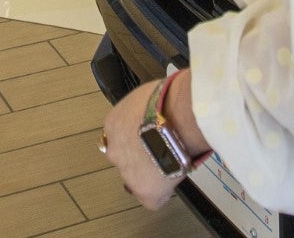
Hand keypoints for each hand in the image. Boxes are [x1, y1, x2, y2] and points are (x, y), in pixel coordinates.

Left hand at [102, 83, 182, 210]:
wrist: (180, 117)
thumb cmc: (169, 98)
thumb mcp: (147, 95)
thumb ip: (142, 110)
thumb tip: (153, 109)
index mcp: (113, 124)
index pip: (120, 138)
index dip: (138, 139)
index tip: (149, 138)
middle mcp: (115, 149)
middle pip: (126, 159)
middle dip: (142, 157)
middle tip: (162, 151)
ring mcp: (128, 172)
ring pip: (138, 179)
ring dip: (153, 173)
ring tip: (173, 161)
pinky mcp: (145, 191)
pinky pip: (153, 199)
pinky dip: (164, 192)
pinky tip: (175, 177)